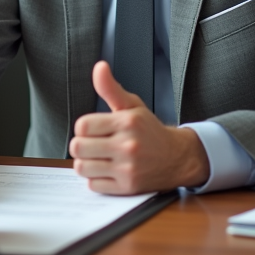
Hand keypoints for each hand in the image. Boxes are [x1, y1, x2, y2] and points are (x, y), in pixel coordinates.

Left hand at [68, 61, 209, 193]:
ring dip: (86, 163)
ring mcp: (127, 168)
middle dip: (81, 145)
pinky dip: (96, 179)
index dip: (83, 128)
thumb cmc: (150, 131)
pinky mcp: (127, 187)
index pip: (83, 126)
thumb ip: (111, 88)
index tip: (92, 129)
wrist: (177, 157)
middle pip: (78, 147)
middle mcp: (128, 145)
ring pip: (82, 168)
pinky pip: (93, 185)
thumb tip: (99, 67)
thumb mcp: (132, 106)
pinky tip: (107, 171)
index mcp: (127, 122)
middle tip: (92, 144)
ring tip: (98, 158)